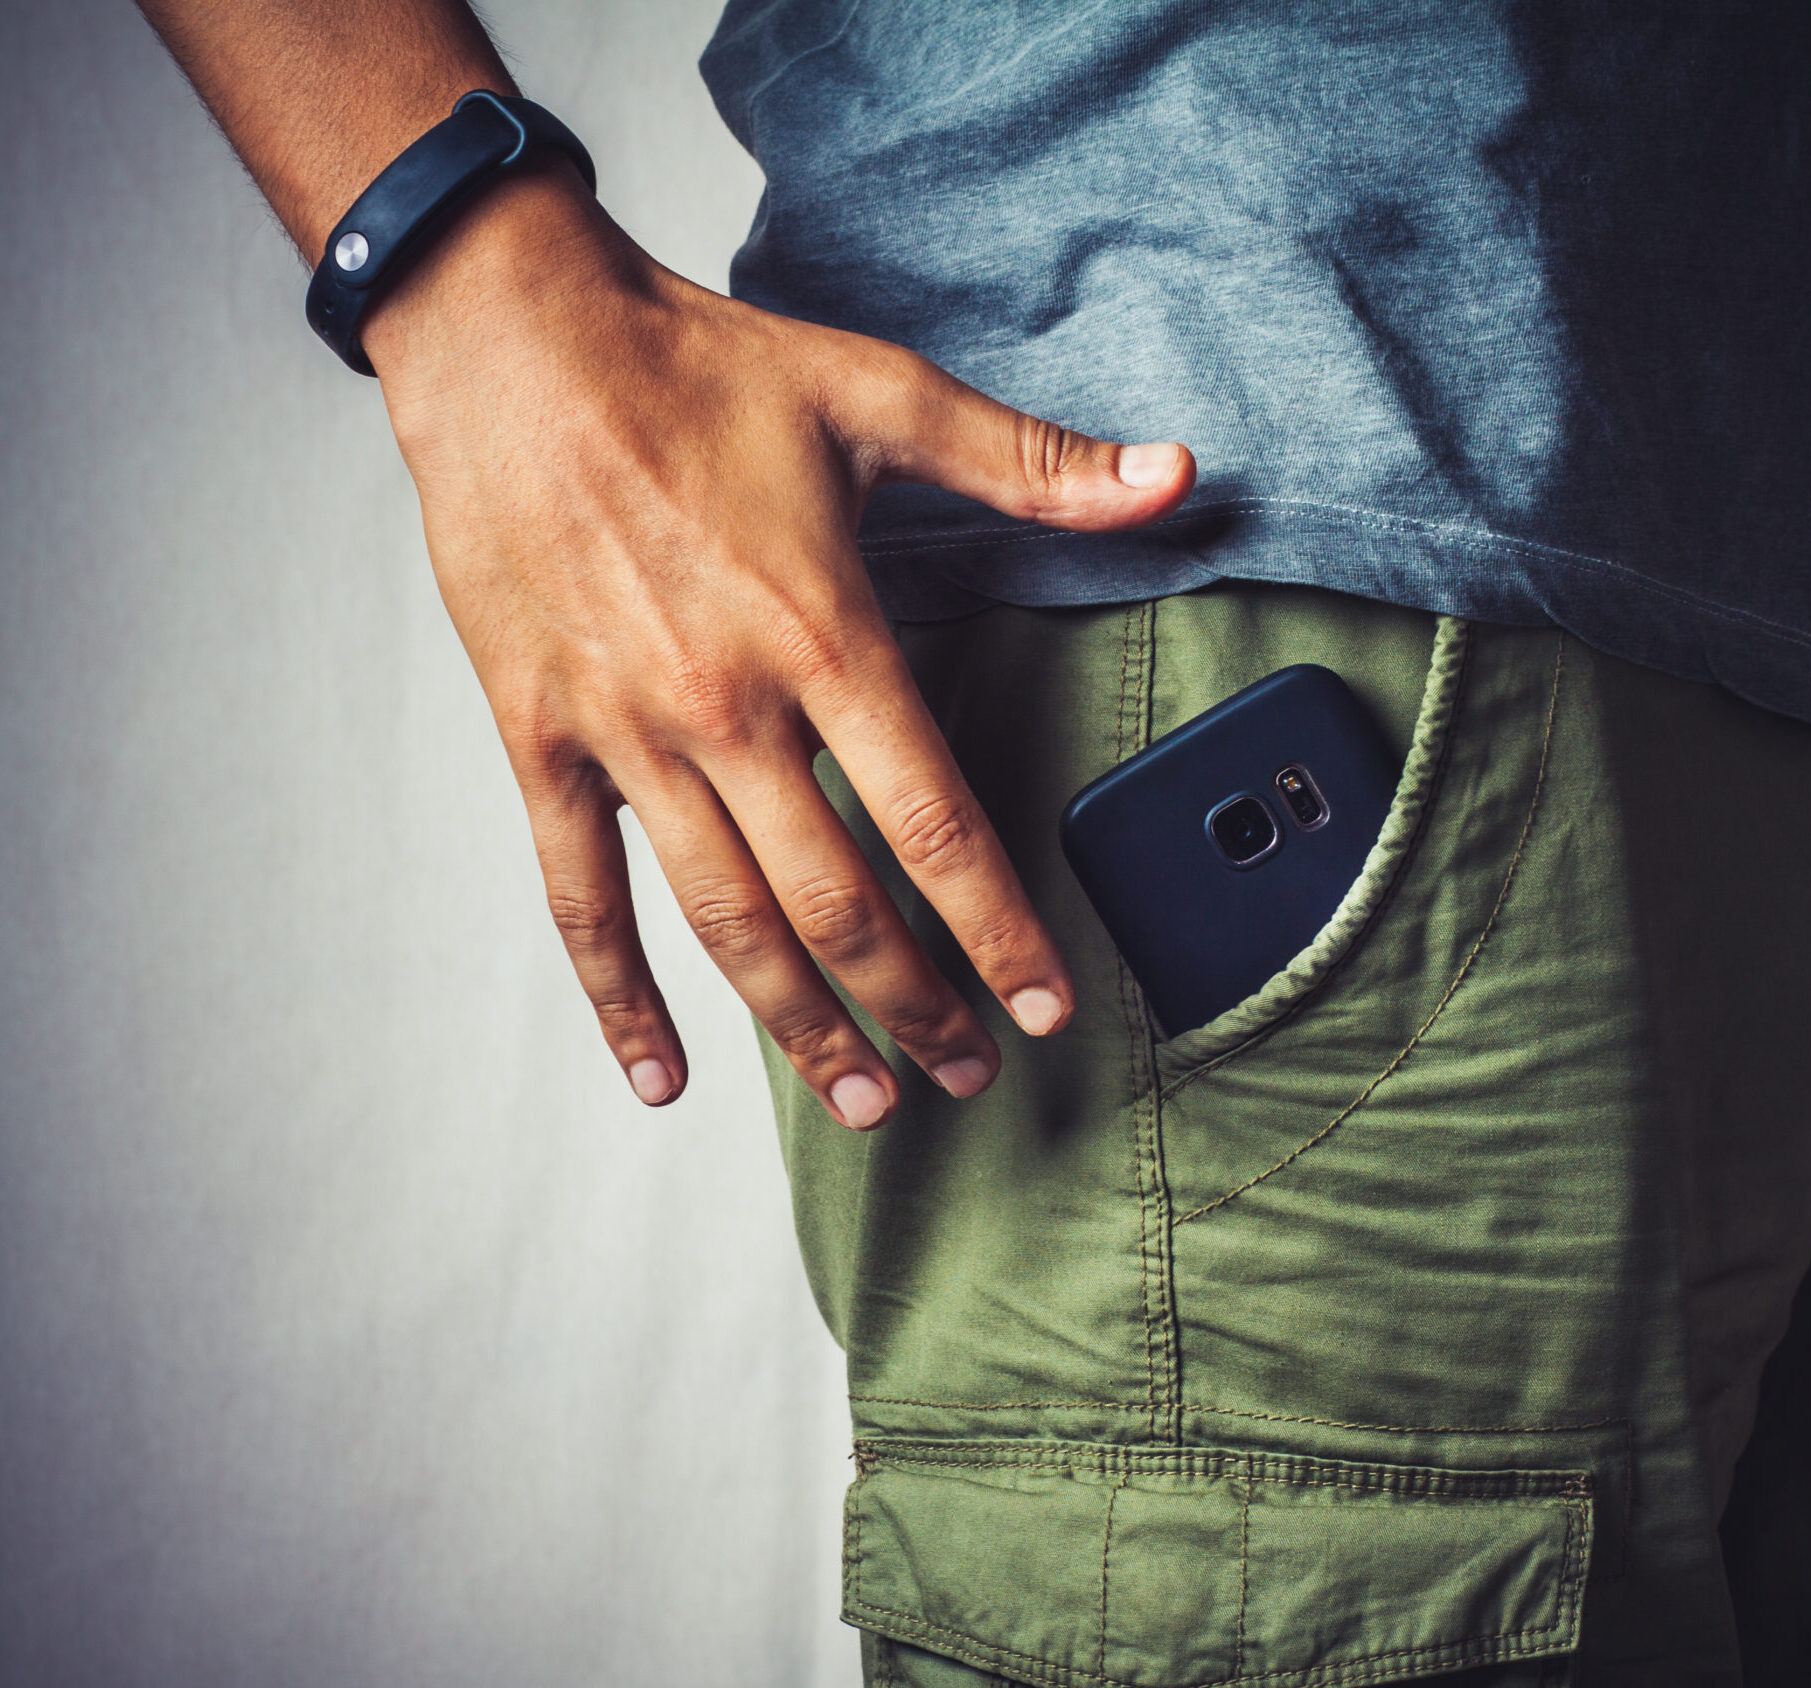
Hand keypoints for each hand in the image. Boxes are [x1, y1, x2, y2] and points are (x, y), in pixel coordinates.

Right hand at [365, 169, 1194, 1127]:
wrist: (509, 336)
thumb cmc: (698, 366)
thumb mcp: (878, 394)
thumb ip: (1032, 460)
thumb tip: (1175, 472)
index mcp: (823, 636)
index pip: (934, 825)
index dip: (998, 933)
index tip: (1044, 1011)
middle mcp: (726, 708)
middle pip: (839, 903)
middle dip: (916, 1006)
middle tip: (967, 1077)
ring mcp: (626, 735)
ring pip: (726, 922)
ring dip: (800, 1026)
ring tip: (864, 1102)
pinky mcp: (541, 739)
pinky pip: (578, 895)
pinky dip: (619, 997)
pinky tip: (664, 1077)